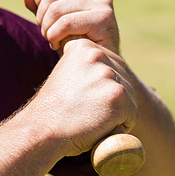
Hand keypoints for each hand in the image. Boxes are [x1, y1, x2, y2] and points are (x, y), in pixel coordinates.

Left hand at [23, 0, 119, 54]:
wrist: (95, 60)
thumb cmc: (74, 37)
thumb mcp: (53, 17)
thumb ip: (39, 3)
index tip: (44, 17)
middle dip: (42, 17)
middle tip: (47, 33)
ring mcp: (104, 1)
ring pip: (56, 10)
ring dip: (47, 29)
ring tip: (52, 39)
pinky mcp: (104, 18)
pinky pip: (65, 24)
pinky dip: (55, 36)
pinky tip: (58, 45)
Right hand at [23, 39, 137, 156]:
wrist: (42, 129)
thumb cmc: (53, 109)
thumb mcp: (66, 74)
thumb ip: (86, 67)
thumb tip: (108, 70)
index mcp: (83, 46)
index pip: (111, 65)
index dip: (100, 87)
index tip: (80, 96)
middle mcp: (97, 55)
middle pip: (123, 80)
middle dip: (111, 99)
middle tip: (84, 110)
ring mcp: (108, 74)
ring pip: (129, 98)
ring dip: (116, 112)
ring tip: (89, 118)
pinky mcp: (118, 95)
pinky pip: (132, 115)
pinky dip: (120, 125)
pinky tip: (97, 126)